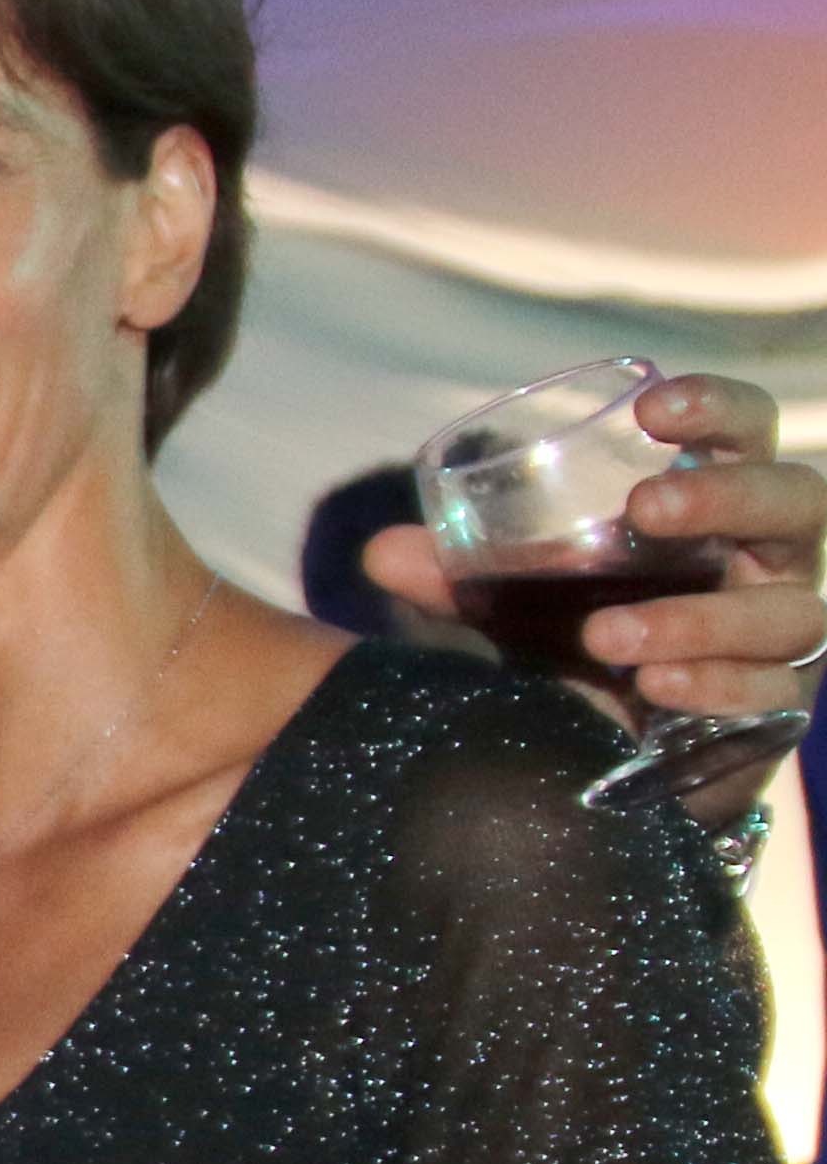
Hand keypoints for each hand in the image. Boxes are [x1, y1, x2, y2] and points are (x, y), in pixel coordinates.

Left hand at [367, 370, 825, 730]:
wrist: (619, 756)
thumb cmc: (581, 642)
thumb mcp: (519, 605)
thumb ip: (459, 578)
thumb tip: (379, 551)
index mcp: (718, 512)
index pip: (746, 435)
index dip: (718, 410)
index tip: (653, 407)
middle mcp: (770, 563)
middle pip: (795, 505)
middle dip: (728, 498)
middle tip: (646, 508)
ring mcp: (785, 637)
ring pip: (786, 613)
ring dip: (698, 619)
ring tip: (606, 634)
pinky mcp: (777, 711)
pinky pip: (771, 696)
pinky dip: (715, 687)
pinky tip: (656, 687)